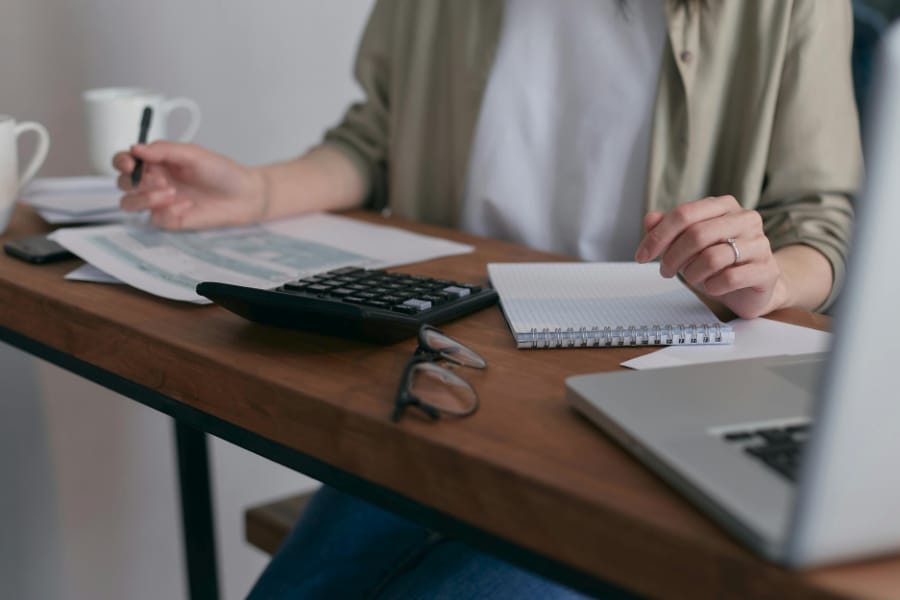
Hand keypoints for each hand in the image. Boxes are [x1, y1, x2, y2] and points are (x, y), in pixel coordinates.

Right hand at [113, 141, 265, 229]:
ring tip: (171, 192)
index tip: (130, 163)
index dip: (121, 162)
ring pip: (129, 203)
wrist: (243, 196)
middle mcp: (153, 181)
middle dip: (136, 181)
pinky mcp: (169, 220)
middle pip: (122, 183)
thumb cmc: (221, 171)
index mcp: (156, 161)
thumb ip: (164, 149)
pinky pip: (155, 219)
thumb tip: (135, 148)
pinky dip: (168, 212)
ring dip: (144, 198)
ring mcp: (159, 202)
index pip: (124, 161)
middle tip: (162, 180)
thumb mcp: (193, 154)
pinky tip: (187, 206)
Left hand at [634, 195, 784, 317]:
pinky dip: (712, 286)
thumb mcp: (688, 244)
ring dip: (692, 274)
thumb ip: (668, 229)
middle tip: (665, 271)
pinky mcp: (767, 269)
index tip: (641, 256)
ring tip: (692, 278)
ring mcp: (759, 243)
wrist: (752, 287)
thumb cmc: (718, 262)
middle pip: (696, 234)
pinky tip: (712, 286)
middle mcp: (745, 219)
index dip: (658, 236)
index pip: (684, 214)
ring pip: (712, 258)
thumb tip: (650, 219)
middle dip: (672, 257)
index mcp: (724, 206)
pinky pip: (730, 278)